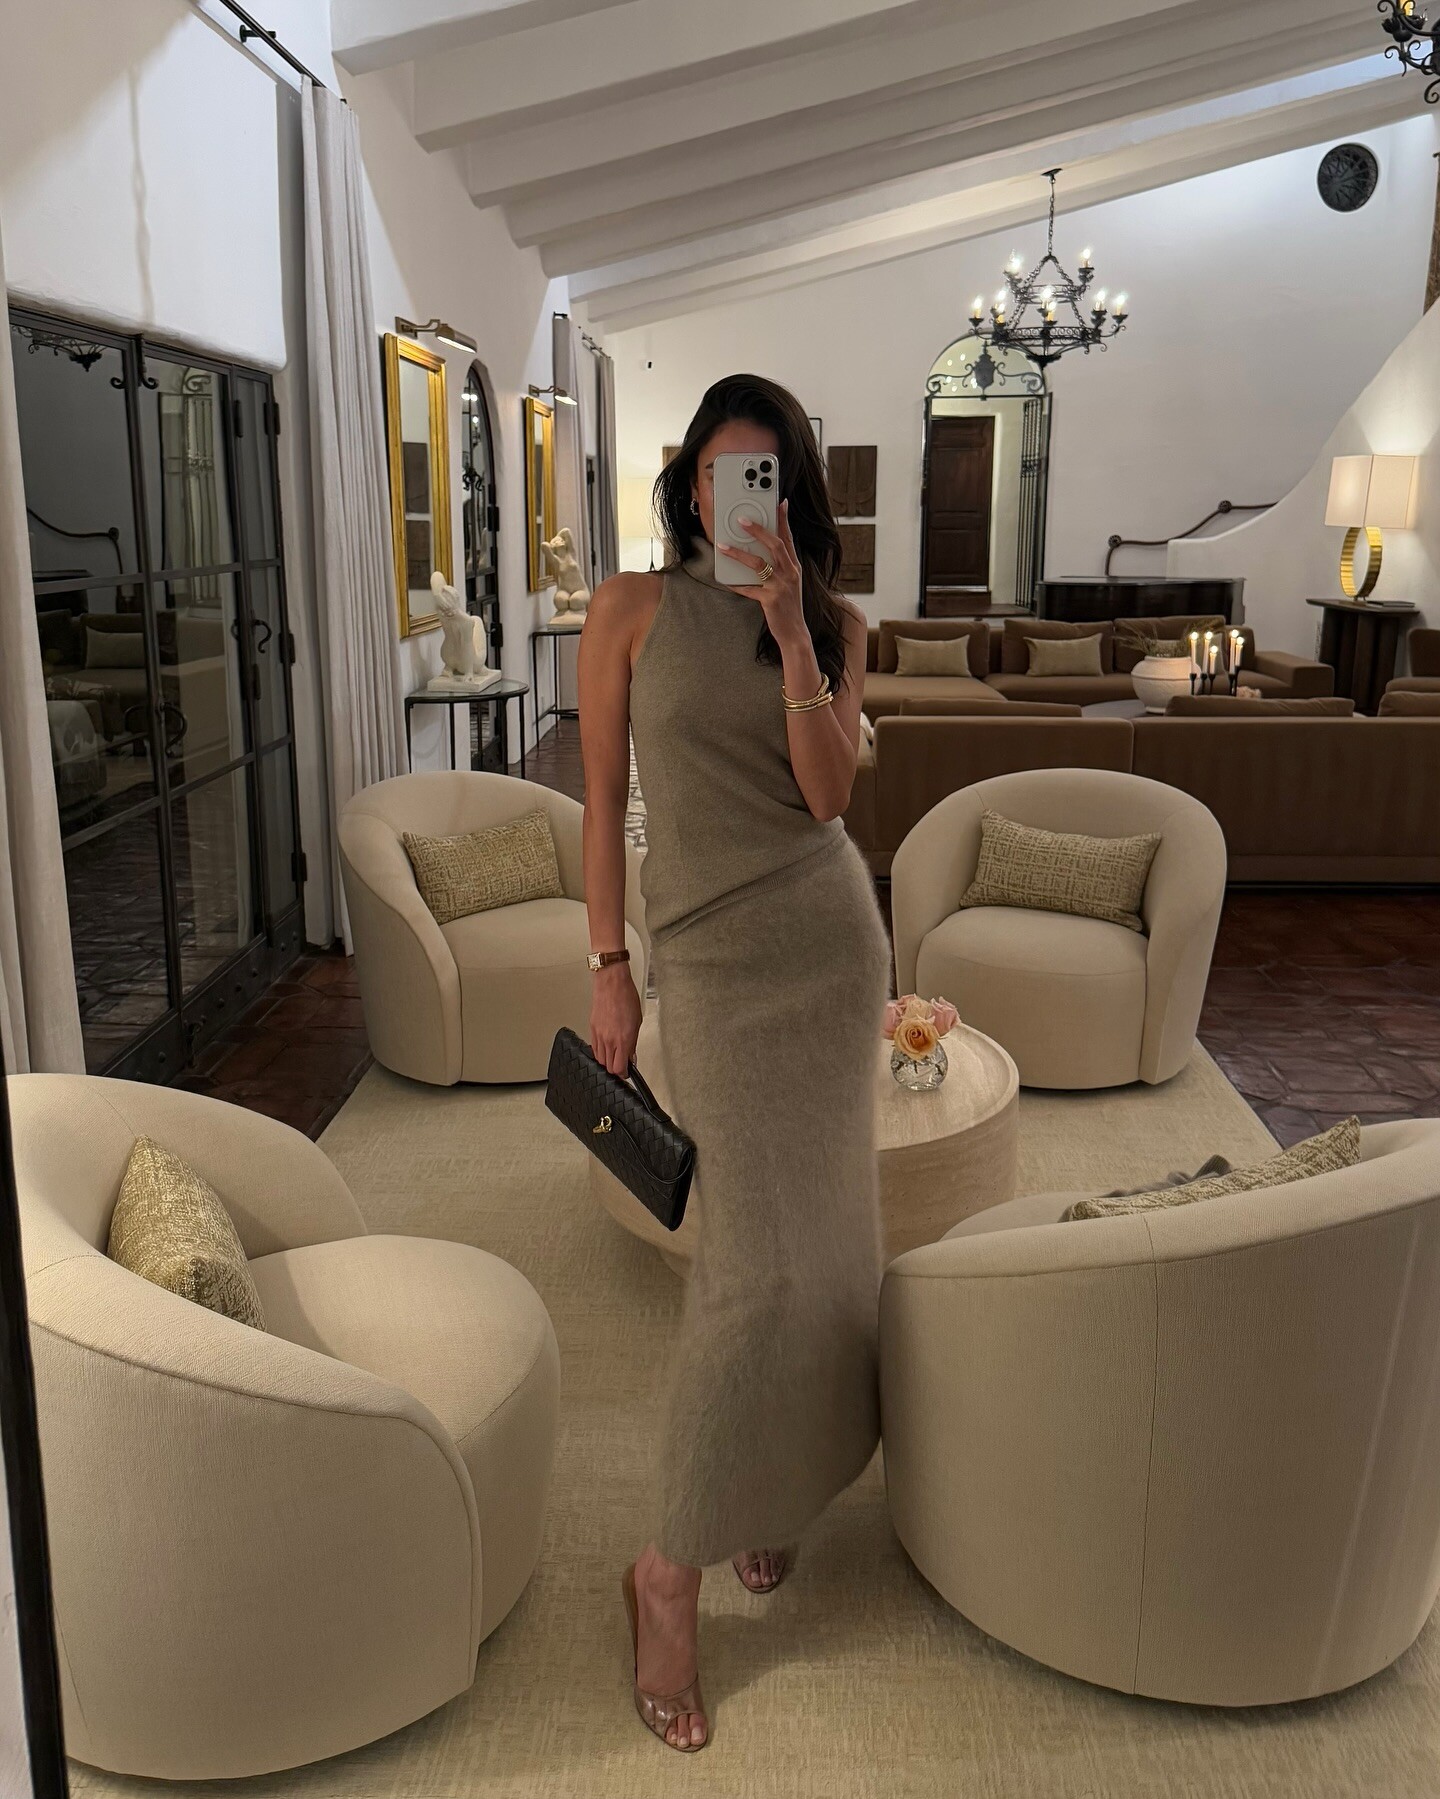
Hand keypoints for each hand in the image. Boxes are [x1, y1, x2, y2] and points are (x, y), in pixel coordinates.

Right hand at [590, 964, 641, 1076]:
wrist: (611, 983)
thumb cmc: (626, 997)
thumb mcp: (637, 1022)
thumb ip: (633, 1042)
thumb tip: (631, 1056)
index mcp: (623, 1039)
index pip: (619, 1068)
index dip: (624, 1073)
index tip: (627, 1071)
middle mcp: (609, 1039)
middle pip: (608, 1067)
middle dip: (616, 1069)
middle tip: (622, 1065)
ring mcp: (599, 1035)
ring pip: (600, 1059)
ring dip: (608, 1061)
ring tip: (615, 1056)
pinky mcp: (592, 1029)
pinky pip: (594, 1048)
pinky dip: (600, 1052)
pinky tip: (606, 1048)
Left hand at [716, 498, 806, 645]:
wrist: (795, 632)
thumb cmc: (789, 606)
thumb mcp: (789, 583)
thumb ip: (779, 566)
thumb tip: (759, 551)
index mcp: (794, 567)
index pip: (789, 538)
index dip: (784, 520)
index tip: (780, 503)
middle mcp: (790, 573)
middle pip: (775, 545)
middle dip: (758, 530)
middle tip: (742, 519)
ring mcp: (781, 586)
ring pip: (758, 563)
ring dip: (738, 553)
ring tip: (723, 546)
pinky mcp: (770, 600)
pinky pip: (748, 588)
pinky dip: (736, 584)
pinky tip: (725, 580)